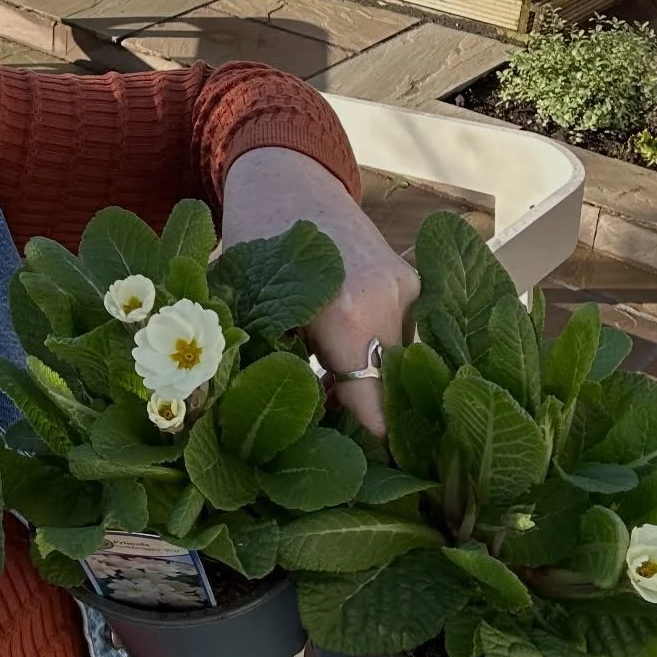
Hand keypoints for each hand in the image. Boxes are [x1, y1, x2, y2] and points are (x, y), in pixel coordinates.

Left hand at [220, 148, 418, 435]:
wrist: (287, 170)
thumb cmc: (252, 234)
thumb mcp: (240, 300)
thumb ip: (256, 362)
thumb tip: (253, 429)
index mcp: (346, 312)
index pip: (372, 407)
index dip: (364, 451)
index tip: (352, 485)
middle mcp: (390, 302)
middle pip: (387, 393)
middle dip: (359, 422)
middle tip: (325, 448)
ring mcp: (410, 289)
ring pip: (397, 369)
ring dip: (367, 388)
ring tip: (325, 399)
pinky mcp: (416, 282)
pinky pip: (403, 341)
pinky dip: (377, 358)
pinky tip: (341, 365)